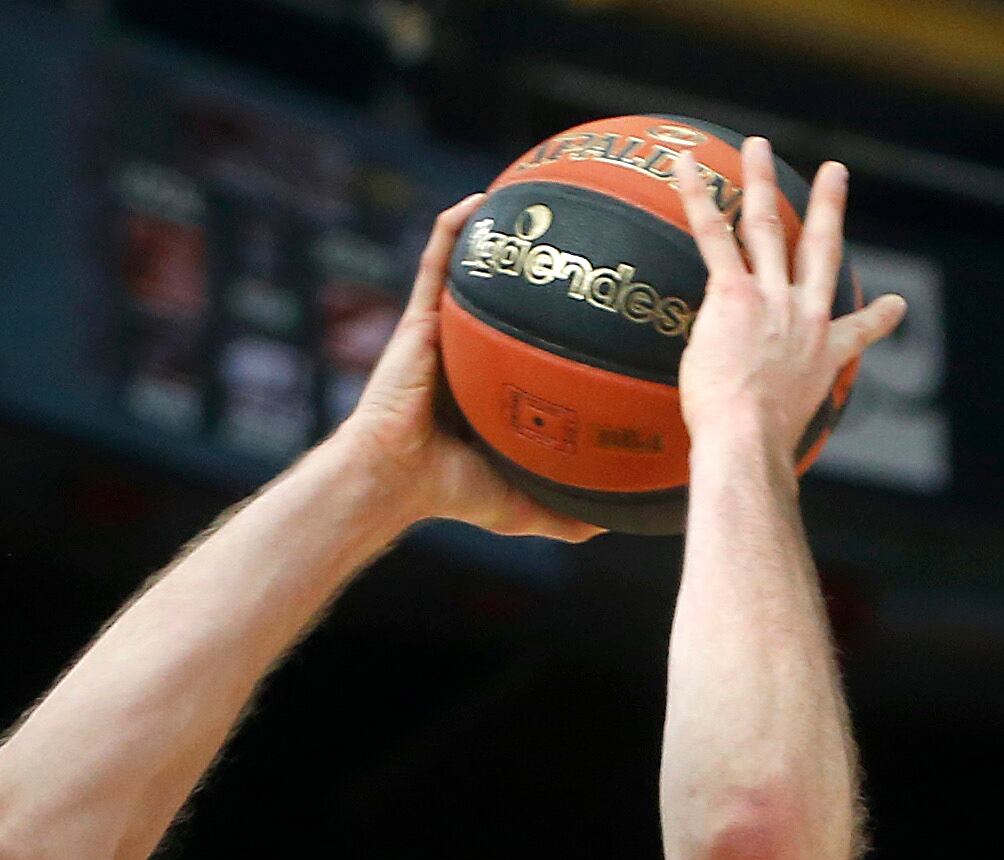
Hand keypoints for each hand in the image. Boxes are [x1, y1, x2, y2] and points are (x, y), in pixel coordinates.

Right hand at [335, 198, 601, 543]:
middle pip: (516, 294)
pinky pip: (436, 260)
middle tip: (591, 231)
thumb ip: (563, 515)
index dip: (571, 316)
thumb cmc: (446, 492)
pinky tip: (481, 198)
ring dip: (502, 229)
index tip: (612, 293)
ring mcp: (446, 329)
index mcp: (499, 385)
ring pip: (478, 267)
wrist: (391, 480)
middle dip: (546, 260)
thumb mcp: (519, 505)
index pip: (541, 341)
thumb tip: (610, 524)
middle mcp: (475, 350)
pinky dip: (454, 227)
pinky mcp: (418, 318)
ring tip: (540, 191)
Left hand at [674, 140, 905, 463]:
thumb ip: (775, 441)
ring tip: (757, 146)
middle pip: (821, 249)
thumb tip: (758, 487)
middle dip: (830, 208)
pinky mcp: (733, 295)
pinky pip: (713, 235)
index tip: (897, 306)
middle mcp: (804, 318)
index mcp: (823, 357)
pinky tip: (684, 164)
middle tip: (837, 175)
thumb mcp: (779, 446)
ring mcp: (771, 300)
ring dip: (761, 182)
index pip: (857, 333)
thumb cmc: (756, 458)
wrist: (748, 444)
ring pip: (768, 226)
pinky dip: (697, 198)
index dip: (880, 319)